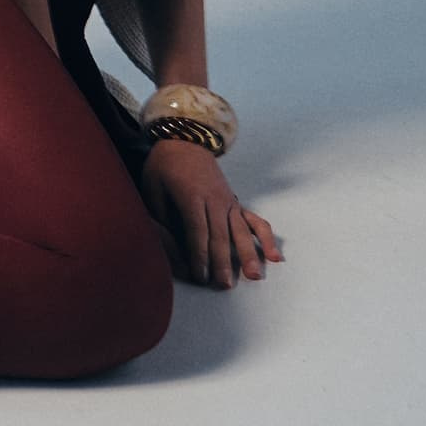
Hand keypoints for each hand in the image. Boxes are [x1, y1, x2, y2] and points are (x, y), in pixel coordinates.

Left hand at [137, 140, 281, 288]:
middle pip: (220, 235)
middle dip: (222, 262)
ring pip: (240, 231)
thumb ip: (161, 216)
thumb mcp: (152, 188)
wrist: (186, 140)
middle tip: (224, 285)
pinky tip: (274, 256)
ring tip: (253, 275)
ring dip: (247, 254)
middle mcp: (215, 199)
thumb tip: (170, 244)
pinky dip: (266, 238)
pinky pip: (255, 221)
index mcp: (191, 196)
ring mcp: (229, 201)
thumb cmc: (163, 168)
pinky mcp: (236, 203)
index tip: (200, 275)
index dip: (199, 254)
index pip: (197, 231)